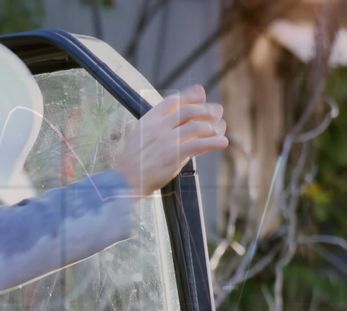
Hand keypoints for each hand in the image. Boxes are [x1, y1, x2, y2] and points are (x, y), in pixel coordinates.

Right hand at [114, 85, 228, 195]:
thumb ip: (158, 127)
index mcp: (149, 120)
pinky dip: (214, 142)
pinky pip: (200, 144)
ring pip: (198, 126)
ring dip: (214, 127)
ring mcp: (167, 140)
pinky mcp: (175, 155)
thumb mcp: (140, 137)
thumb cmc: (133, 162)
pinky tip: (222, 143)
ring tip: (219, 130)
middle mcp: (159, 127)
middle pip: (189, 111)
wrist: (124, 181)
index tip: (201, 94)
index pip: (173, 101)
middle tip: (217, 113)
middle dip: (207, 110)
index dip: (190, 95)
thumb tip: (178, 120)